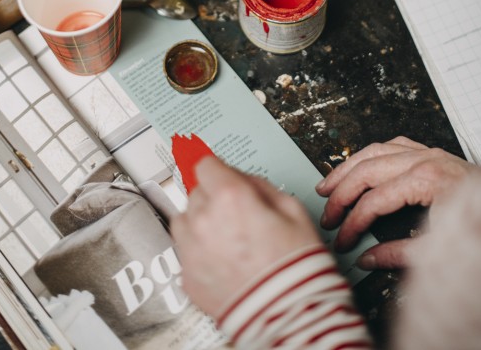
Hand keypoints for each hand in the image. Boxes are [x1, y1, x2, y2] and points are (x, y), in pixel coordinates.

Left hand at [170, 156, 321, 318]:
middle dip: (213, 197)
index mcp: (230, 197)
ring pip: (184, 219)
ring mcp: (191, 250)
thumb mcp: (292, 209)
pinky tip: (222, 260)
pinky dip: (199, 252)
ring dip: (200, 222)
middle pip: (196, 191)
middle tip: (236, 214)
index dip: (217, 169)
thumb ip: (261, 185)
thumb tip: (243, 179)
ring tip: (227, 238)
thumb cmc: (296, 266)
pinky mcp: (187, 276)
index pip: (205, 164)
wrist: (289, 315)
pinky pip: (185, 252)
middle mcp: (204, 219)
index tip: (219, 173)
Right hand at [316, 136, 473, 268]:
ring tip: (328, 185)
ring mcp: (428, 153)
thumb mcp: (442, 251)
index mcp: (426, 180)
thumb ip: (400, 255)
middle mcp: (425, 160)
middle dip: (342, 194)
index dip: (353, 222)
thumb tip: (369, 259)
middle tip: (328, 215)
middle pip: (367, 171)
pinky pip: (392, 145)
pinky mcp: (433, 153)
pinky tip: (361, 164)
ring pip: (374, 151)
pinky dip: (371, 155)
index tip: (343, 239)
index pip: (374, 200)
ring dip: (348, 168)